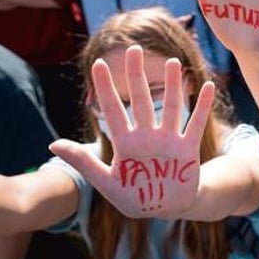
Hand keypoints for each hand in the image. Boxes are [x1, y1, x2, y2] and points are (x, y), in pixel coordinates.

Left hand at [50, 46, 214, 218]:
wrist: (166, 209)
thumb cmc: (134, 197)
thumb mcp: (106, 183)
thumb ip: (83, 162)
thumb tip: (52, 144)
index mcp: (125, 143)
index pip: (112, 110)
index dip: (105, 88)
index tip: (99, 64)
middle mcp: (146, 136)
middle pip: (140, 100)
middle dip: (136, 75)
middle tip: (134, 49)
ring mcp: (168, 140)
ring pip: (170, 106)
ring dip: (172, 85)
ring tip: (172, 62)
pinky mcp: (187, 148)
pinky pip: (195, 123)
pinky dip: (202, 106)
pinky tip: (207, 86)